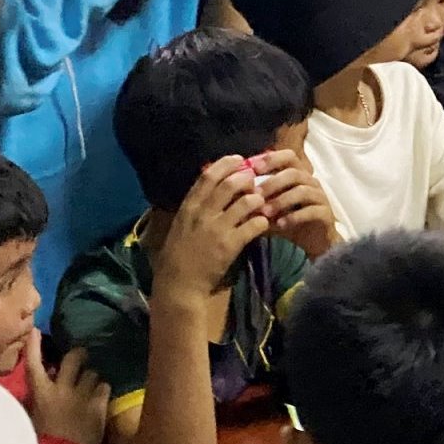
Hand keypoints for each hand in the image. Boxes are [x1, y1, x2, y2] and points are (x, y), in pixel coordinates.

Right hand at [24, 333, 110, 443]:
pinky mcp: (99, 406)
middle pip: (74, 358)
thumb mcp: (29, 421)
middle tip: (81, 356)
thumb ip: (30, 403)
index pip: (34, 364)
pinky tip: (100, 397)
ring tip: (90, 385)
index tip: (36, 330)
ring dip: (91, 377)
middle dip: (78, 354)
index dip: (34, 345)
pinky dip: (102, 390)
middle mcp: (62, 389)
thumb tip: (31, 391)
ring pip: (93, 372)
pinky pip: (105, 387)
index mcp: (40, 394)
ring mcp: (83, 396)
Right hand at [152, 155, 270, 306]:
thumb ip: (196, 207)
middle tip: (255, 180)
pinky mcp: (230, 245)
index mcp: (189, 207)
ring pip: (246, 202)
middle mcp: (202, 214)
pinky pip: (253, 225)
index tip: (239, 159)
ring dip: (257, 200)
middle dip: (246, 179)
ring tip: (261, 203)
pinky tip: (263, 224)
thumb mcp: (182, 225)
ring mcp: (217, 229)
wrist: (179, 284)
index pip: (208, 176)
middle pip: (230, 185)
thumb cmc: (179, 255)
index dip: (226, 164)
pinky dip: (262, 222)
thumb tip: (212, 188)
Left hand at [253, 151, 338, 258]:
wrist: (313, 241)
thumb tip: (231, 197)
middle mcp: (311, 182)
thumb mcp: (269, 210)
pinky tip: (280, 224)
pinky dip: (294, 217)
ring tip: (265, 212)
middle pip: (293, 172)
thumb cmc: (289, 220)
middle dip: (272, 182)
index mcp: (298, 175)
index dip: (271, 159)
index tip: (251, 167)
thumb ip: (255, 202)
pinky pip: (311, 210)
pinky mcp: (326, 213)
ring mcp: (320, 197)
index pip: (288, 156)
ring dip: (281, 200)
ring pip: (302, 191)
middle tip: (255, 194)